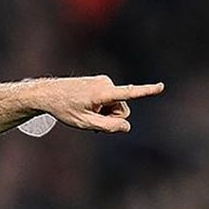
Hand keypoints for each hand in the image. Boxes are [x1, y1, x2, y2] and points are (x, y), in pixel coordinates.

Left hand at [36, 76, 164, 132]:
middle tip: (90, 118)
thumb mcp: (84, 123)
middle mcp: (105, 83)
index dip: (146, 91)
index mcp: (102, 93)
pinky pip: (110, 100)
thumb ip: (107, 127)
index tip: (161, 86)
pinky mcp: (101, 82)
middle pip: (122, 109)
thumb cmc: (64, 109)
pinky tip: (87, 107)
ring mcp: (103, 81)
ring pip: (116, 105)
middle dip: (111, 117)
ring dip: (105, 112)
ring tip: (86, 111)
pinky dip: (102, 106)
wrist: (47, 93)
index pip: (128, 93)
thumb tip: (126, 126)